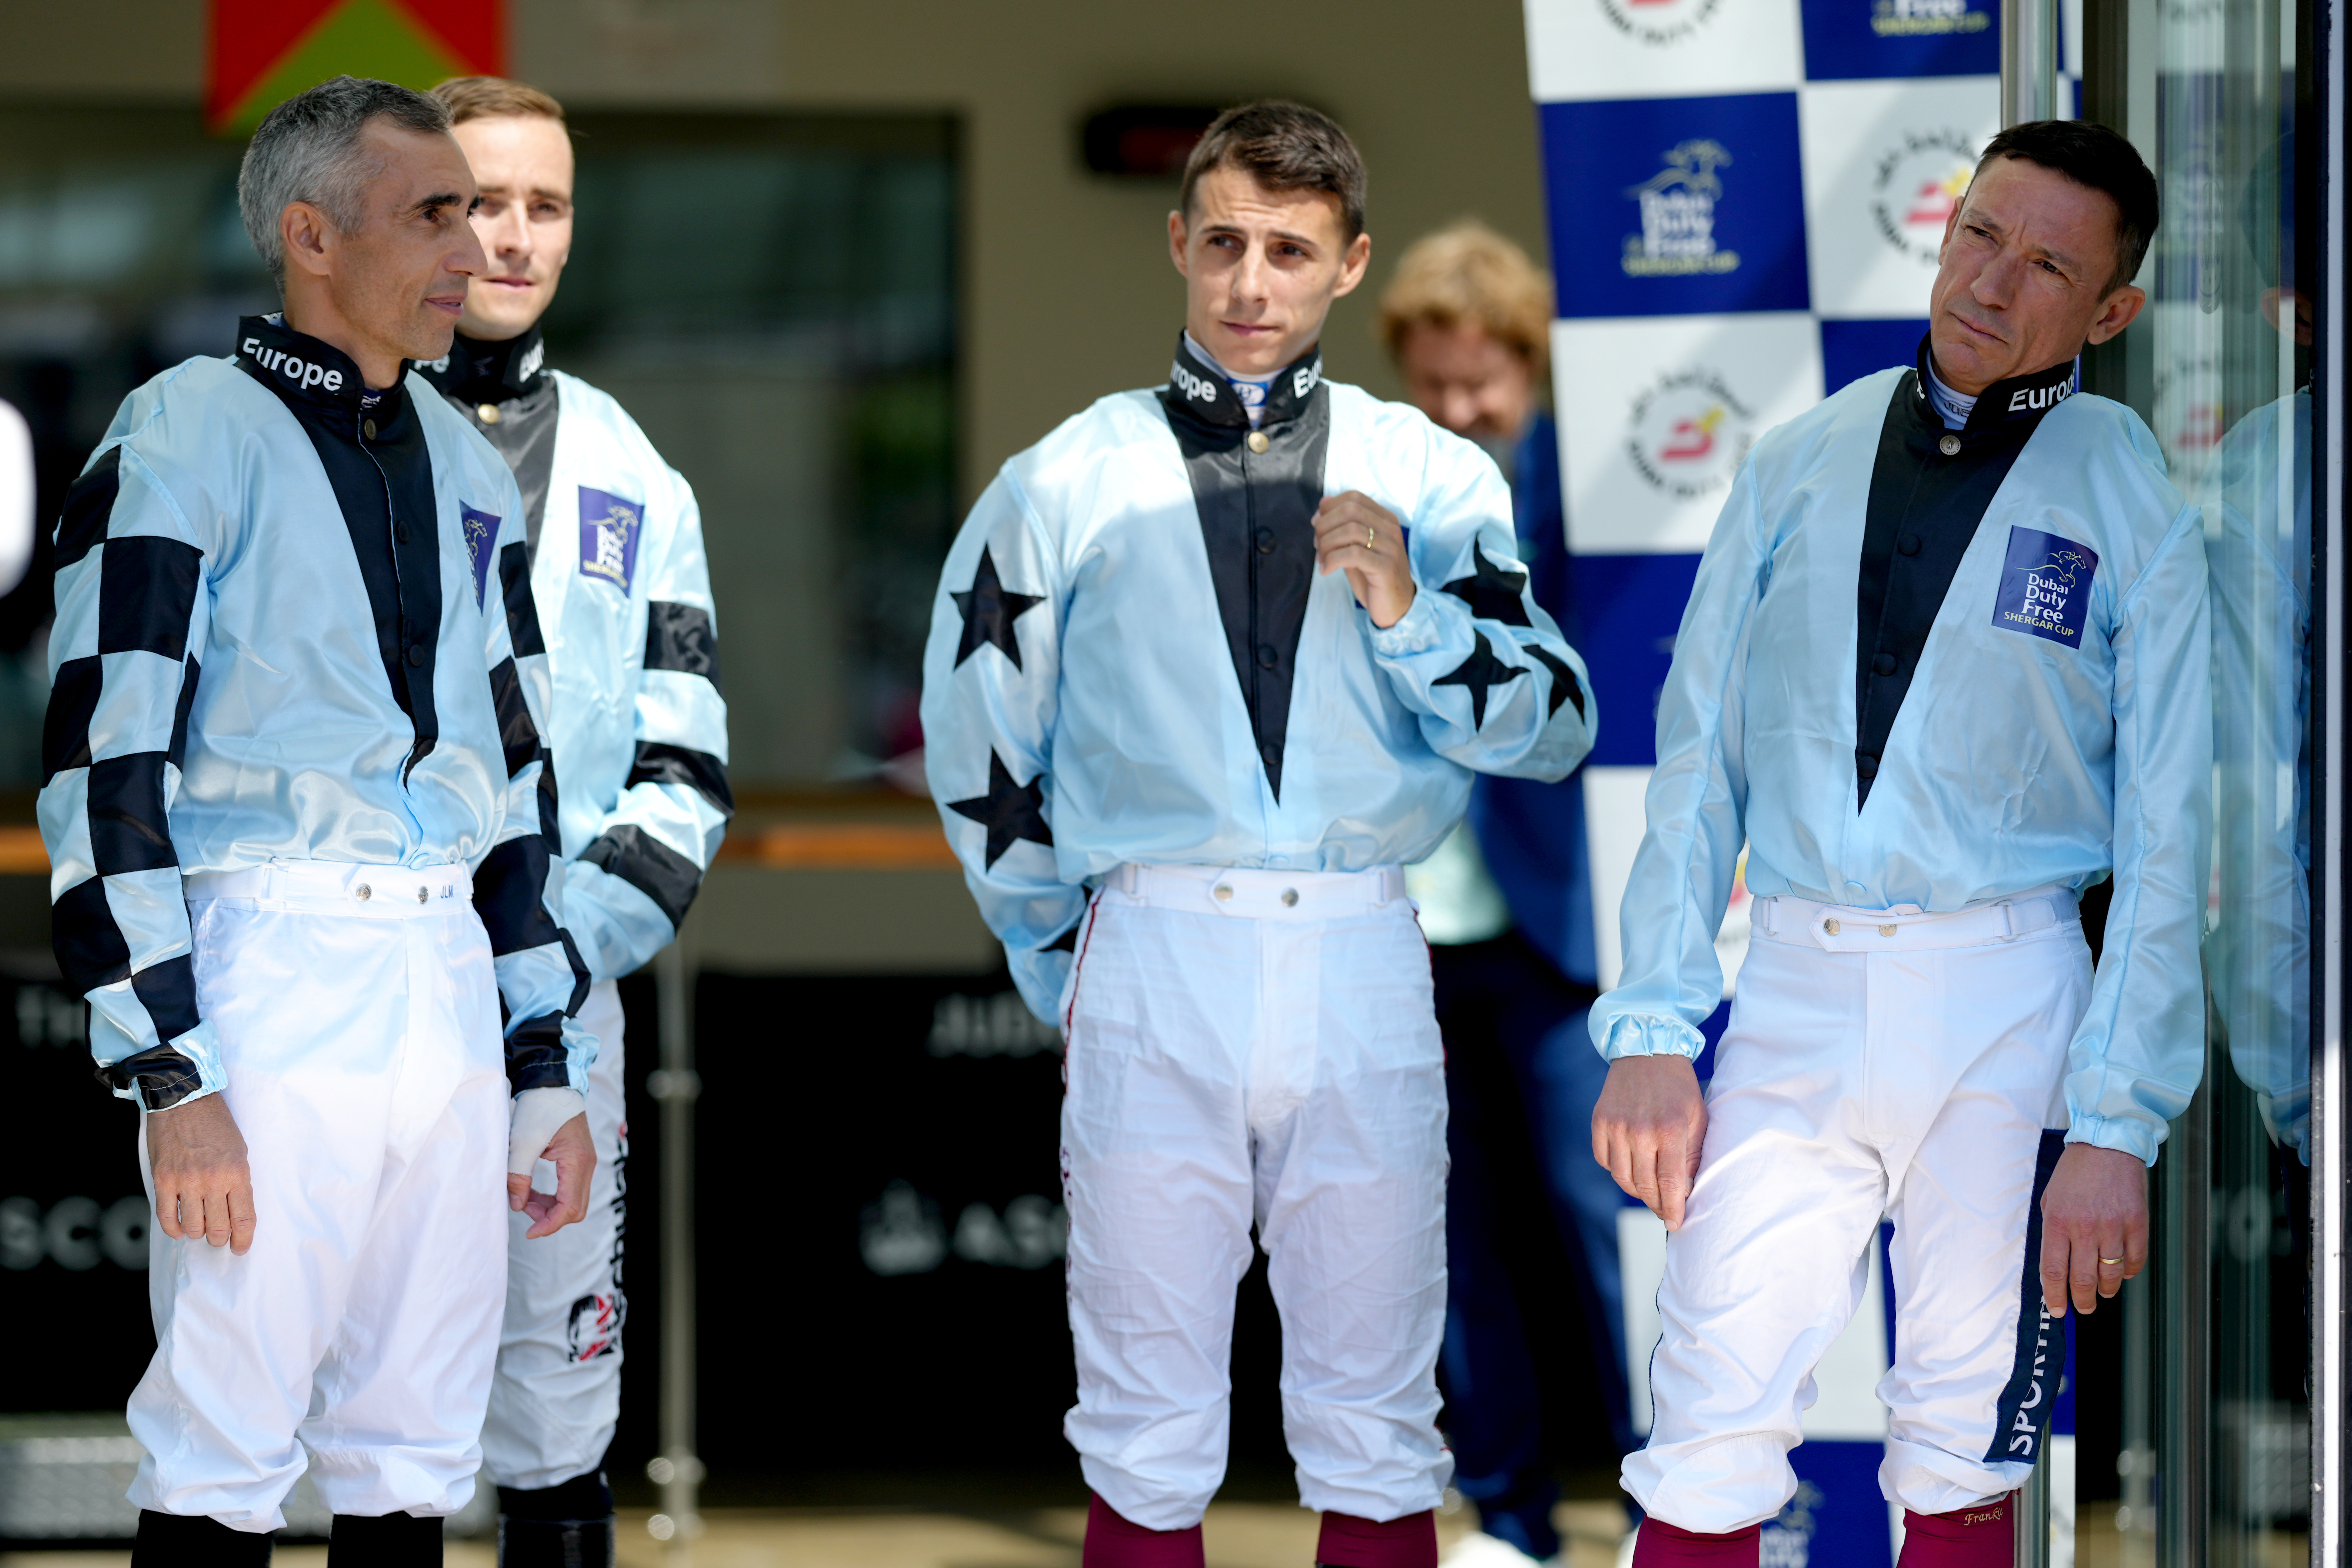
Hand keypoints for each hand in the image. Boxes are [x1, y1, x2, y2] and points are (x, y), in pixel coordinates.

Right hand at [147, 1094, 255, 1253]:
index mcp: (237, 1173)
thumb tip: (236, 1211)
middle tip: (219, 1236)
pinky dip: (174, 1229)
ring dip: (197, 1233)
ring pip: (193, 1227)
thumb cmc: (216, 1125)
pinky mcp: (163, 1180)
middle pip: (218, 1228)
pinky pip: (167, 1217)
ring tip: (200, 1227)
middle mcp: (212, 1180)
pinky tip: (180, 1228)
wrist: (184, 1101)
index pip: (244, 1218)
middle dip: (219, 1238)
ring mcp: (186, 1181)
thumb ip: (238, 1182)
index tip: (241, 1248)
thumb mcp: (239, 1151)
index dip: (243, 1239)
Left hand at [510, 1113, 594, 1238]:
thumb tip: (516, 1204)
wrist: (551, 1085)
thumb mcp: (522, 1143)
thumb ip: (518, 1176)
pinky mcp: (578, 1161)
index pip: (570, 1207)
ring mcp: (585, 1163)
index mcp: (578, 1162)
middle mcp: (587, 1165)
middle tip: (523, 1208)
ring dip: (549, 1208)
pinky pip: (569, 1190)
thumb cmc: (539, 1108)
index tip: (529, 1232)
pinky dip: (552, 1197)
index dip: (549, 1225)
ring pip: (573, 1201)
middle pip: (576, 1209)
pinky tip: (533, 1191)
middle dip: (549, 1217)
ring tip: (524, 1198)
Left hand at [1314, 491, 1415, 628]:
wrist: (1397, 609)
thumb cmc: (1373, 579)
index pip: (1354, 498)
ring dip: (1327, 544)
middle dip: (1325, 525)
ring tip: (1321, 559)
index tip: (1317, 525)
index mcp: (1385, 520)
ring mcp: (1390, 548)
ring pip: (1350, 530)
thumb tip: (1321, 506)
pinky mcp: (1386, 568)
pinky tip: (1326, 570)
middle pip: (1350, 510)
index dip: (1329, 508)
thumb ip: (1342, 529)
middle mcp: (1390, 530)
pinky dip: (1333, 560)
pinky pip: (1354, 554)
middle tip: (1317, 545)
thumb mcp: (1356, 549)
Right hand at [1592, 1054, 1707, 1229]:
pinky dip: (1618, 1169)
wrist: (1648, 1049)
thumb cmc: (1679, 1086)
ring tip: (1649, 1191)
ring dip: (1637, 1191)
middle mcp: (1640, 1130)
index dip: (1673, 1209)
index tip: (1675, 1224)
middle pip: (1645, 1185)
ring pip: (1622, 1178)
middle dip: (1657, 1204)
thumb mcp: (1697, 1117)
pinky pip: (1605, 1160)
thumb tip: (1686, 1191)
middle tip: (1665, 1211)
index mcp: (1669, 1129)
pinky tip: (1631, 1166)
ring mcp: (1616, 1126)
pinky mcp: (1600, 1121)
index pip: (1670, 1183)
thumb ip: (1693, 1155)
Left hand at [2038, 1143, 2147, 1314]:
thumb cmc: (2075, 1173)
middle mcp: (2084, 1226)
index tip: (2057, 1310)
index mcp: (2058, 1221)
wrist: (2107, 1144)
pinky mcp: (2137, 1222)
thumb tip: (2055, 1267)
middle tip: (2082, 1308)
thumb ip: (2052, 1232)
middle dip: (2082, 1301)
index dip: (2055, 1296)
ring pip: (2110, 1274)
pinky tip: (2121, 1272)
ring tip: (2102, 1292)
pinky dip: (2128, 1272)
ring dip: (2105, 1290)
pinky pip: (2134, 1259)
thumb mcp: (2050, 1199)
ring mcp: (2113, 1225)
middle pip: (2082, 1279)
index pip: (2053, 1271)